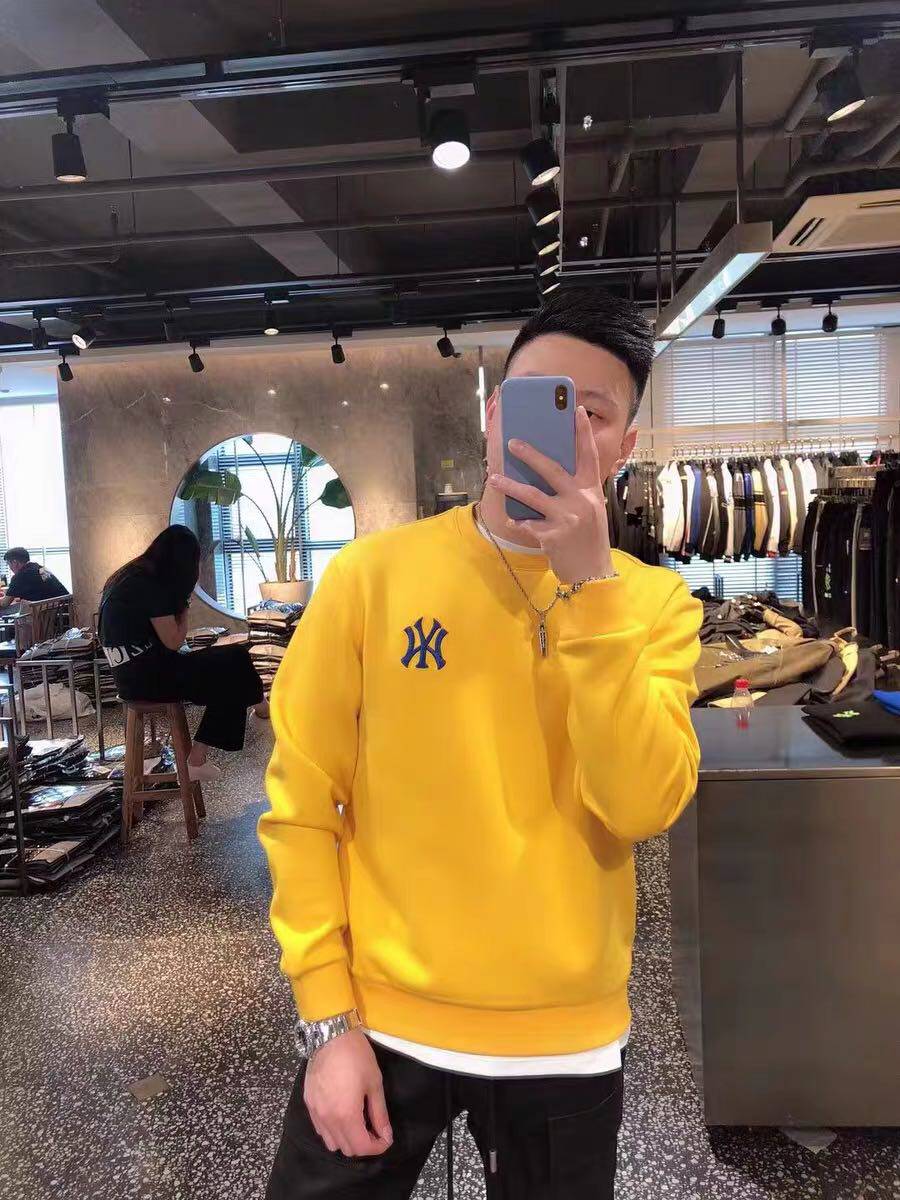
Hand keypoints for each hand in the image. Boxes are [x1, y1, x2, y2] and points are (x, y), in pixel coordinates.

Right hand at [304, 1028, 392, 1157]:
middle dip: (364, 1144)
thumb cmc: (357, 1056)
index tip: (386, 1138)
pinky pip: (320, 1129)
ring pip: (331, 1142)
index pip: (362, 1147)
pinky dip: (333, 1131)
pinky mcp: (308, 1104)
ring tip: (358, 1123)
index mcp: (347, 1115)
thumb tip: (386, 1135)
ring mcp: (316, 1113)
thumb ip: (380, 1113)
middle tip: (374, 1130)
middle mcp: (328, 1119)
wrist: (331, 1035)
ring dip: (347, 1139)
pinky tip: (341, 1115)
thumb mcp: (374, 1083)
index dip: (377, 1147)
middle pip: (346, 1149)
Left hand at [489, 405, 613, 583]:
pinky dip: (517, 521)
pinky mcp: (552, 536)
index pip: (589, 456)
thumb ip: (574, 492)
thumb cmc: (587, 540)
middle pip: (552, 470)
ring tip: (493, 478)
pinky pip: (527, 524)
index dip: (583, 433)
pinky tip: (509, 518)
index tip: (576, 410)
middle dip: (530, 454)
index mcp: (590, 491)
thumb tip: (547, 472)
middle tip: (512, 442)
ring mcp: (567, 518)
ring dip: (510, 486)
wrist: (591, 573)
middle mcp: (581, 501)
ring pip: (532, 495)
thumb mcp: (589, 511)